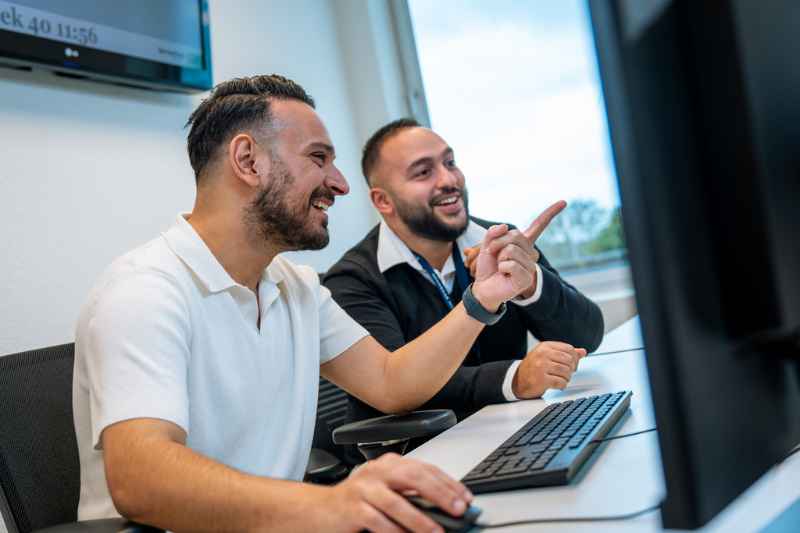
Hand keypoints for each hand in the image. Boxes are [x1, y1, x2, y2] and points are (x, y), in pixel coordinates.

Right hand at [327, 453, 471, 531]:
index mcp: (389, 463)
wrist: (319, 510)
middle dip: (440, 494)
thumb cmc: (358, 502)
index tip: (466, 498)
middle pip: (414, 478)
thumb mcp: (386, 491)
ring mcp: (363, 488)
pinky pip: (379, 521)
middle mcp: (377, 471)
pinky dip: (396, 532)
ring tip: (437, 532)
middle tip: (458, 509)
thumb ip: (412, 495)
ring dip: (421, 520)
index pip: (425, 469)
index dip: (448, 483)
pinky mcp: (352, 509)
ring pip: (397, 502)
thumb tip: (447, 507)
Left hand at [471, 201, 565, 308]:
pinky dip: (502, 268)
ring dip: (499, 258)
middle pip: (516, 235)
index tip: (564, 202)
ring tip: (500, 267)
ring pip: (511, 250)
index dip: (551, 212)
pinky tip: (504, 275)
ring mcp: (530, 266)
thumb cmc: (488, 267)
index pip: (539, 225)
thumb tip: (505, 226)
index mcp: (523, 243)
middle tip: (493, 254)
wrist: (483, 288)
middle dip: (497, 243)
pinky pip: (510, 264)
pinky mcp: (526, 278)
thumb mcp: (487, 245)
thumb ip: (493, 233)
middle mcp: (530, 253)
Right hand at [512, 341, 586, 398]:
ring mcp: (541, 367)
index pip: (569, 349)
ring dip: (566, 378)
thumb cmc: (534, 368)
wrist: (517, 380)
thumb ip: (566, 353)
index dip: (574, 358)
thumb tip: (582, 352)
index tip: (571, 365)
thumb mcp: (548, 356)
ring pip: (566, 372)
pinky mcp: (541, 380)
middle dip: (571, 369)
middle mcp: (542, 354)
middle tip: (565, 373)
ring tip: (560, 379)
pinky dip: (562, 385)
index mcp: (545, 346)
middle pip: (569, 360)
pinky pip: (561, 382)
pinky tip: (557, 385)